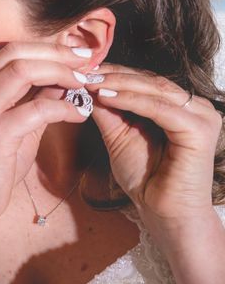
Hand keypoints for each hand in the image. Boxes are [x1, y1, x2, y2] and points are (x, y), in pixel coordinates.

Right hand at [0, 42, 93, 226]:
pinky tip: (80, 115)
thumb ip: (33, 99)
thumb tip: (64, 78)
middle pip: (16, 52)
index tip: (76, 54)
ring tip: (83, 83)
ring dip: (60, 72)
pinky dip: (64, 107)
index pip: (10, 51)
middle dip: (56, 53)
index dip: (47, 48)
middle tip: (86, 60)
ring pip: (23, 70)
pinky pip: (37, 108)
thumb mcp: (14, 124)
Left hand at [86, 63, 223, 222]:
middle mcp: (195, 107)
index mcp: (178, 106)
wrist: (163, 213)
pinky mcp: (200, 130)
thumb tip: (86, 85)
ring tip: (91, 83)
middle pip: (150, 79)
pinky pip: (160, 108)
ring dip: (119, 84)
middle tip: (84, 72)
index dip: (114, 72)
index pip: (145, 79)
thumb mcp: (118, 136)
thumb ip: (108, 110)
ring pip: (154, 89)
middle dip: (114, 74)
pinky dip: (131, 100)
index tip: (83, 70)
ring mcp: (201, 116)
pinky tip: (107, 97)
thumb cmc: (145, 179)